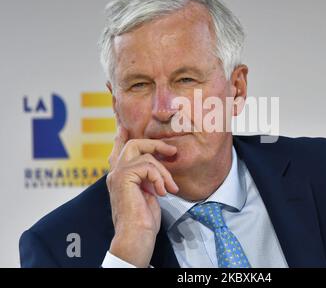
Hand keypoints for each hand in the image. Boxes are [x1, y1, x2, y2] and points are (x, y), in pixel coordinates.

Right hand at [106, 124, 178, 266]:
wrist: (136, 237)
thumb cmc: (143, 221)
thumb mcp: (148, 193)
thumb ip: (148, 178)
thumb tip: (159, 166)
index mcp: (120, 176)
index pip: (119, 150)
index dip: (122, 136)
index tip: (123, 126)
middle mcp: (115, 173)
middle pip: (134, 144)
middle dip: (155, 144)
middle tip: (172, 152)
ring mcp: (117, 174)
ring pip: (146, 156)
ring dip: (164, 172)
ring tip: (169, 188)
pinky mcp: (123, 177)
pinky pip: (148, 165)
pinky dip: (159, 177)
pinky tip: (161, 192)